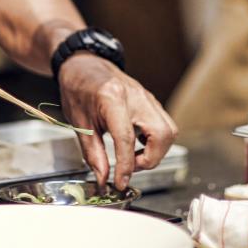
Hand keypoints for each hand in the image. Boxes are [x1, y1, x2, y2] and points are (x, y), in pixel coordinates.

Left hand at [57, 53, 178, 190]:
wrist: (84, 64)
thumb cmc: (78, 87)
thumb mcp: (78, 122)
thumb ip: (93, 152)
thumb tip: (103, 177)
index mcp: (112, 98)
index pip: (126, 139)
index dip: (125, 166)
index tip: (120, 182)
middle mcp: (136, 96)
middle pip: (162, 134)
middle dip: (150, 159)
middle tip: (129, 167)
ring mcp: (147, 97)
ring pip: (169, 131)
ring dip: (156, 151)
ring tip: (134, 157)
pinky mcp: (151, 101)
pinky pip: (165, 125)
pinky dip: (156, 141)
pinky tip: (138, 145)